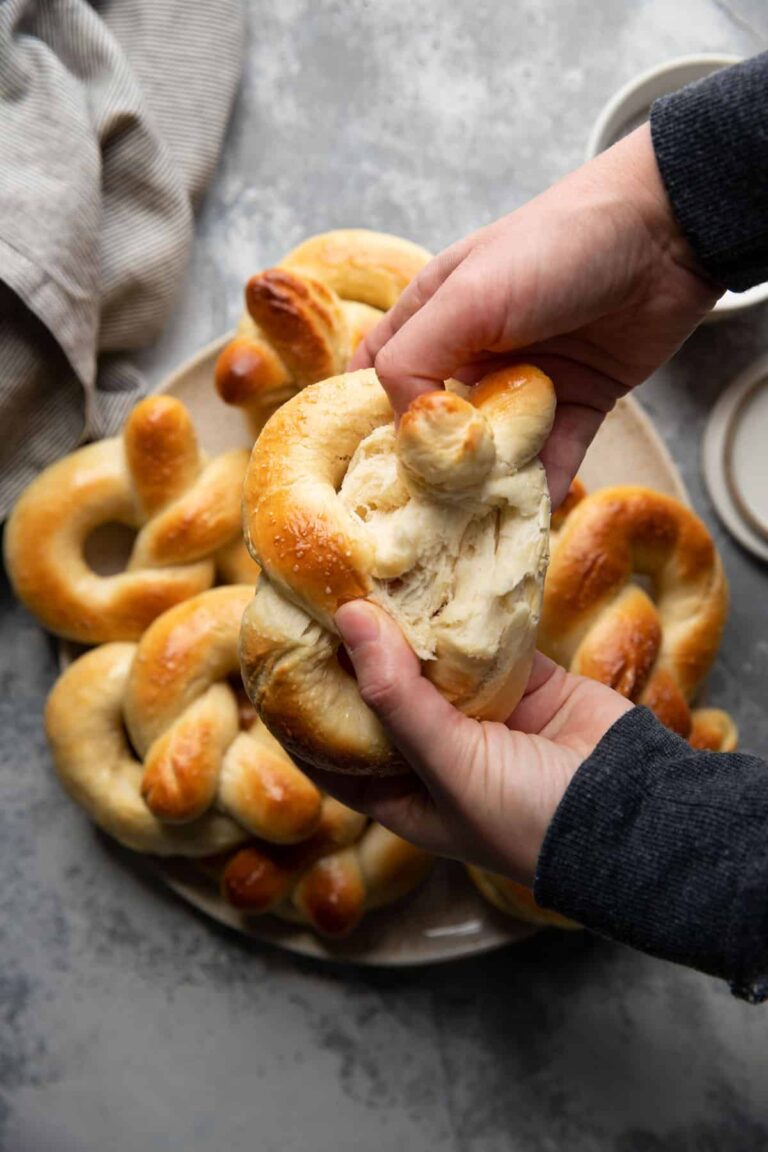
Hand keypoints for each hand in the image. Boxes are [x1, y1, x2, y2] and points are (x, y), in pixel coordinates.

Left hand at [305, 601, 632, 884]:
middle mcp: (432, 753)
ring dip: (405, 621)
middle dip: (352, 650)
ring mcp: (477, 714)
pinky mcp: (520, 681)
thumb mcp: (450, 768)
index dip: (299, 706)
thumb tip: (348, 619)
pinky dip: (464, 608)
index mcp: (402, 795)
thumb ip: (398, 698)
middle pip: (377, 693)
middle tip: (319, 592)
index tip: (275, 652)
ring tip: (367, 569)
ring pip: (427, 659)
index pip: (329, 748)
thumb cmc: (530, 818)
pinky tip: (439, 570)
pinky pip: (482, 638)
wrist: (636, 810)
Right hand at [351, 124, 720, 506]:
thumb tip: (404, 433)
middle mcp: (472, 353)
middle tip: (420, 518)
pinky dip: (544, 487)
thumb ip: (414, 360)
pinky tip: (534, 510)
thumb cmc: (556, 247)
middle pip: (436, 427)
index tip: (364, 472)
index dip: (365, 422)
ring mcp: (525, 381)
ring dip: (486, 488)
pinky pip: (553, 457)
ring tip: (475, 529)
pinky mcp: (577, 403)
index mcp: (433, 316)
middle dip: (428, 471)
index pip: (377, 376)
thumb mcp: (468, 297)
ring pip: (494, 452)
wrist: (668, 233)